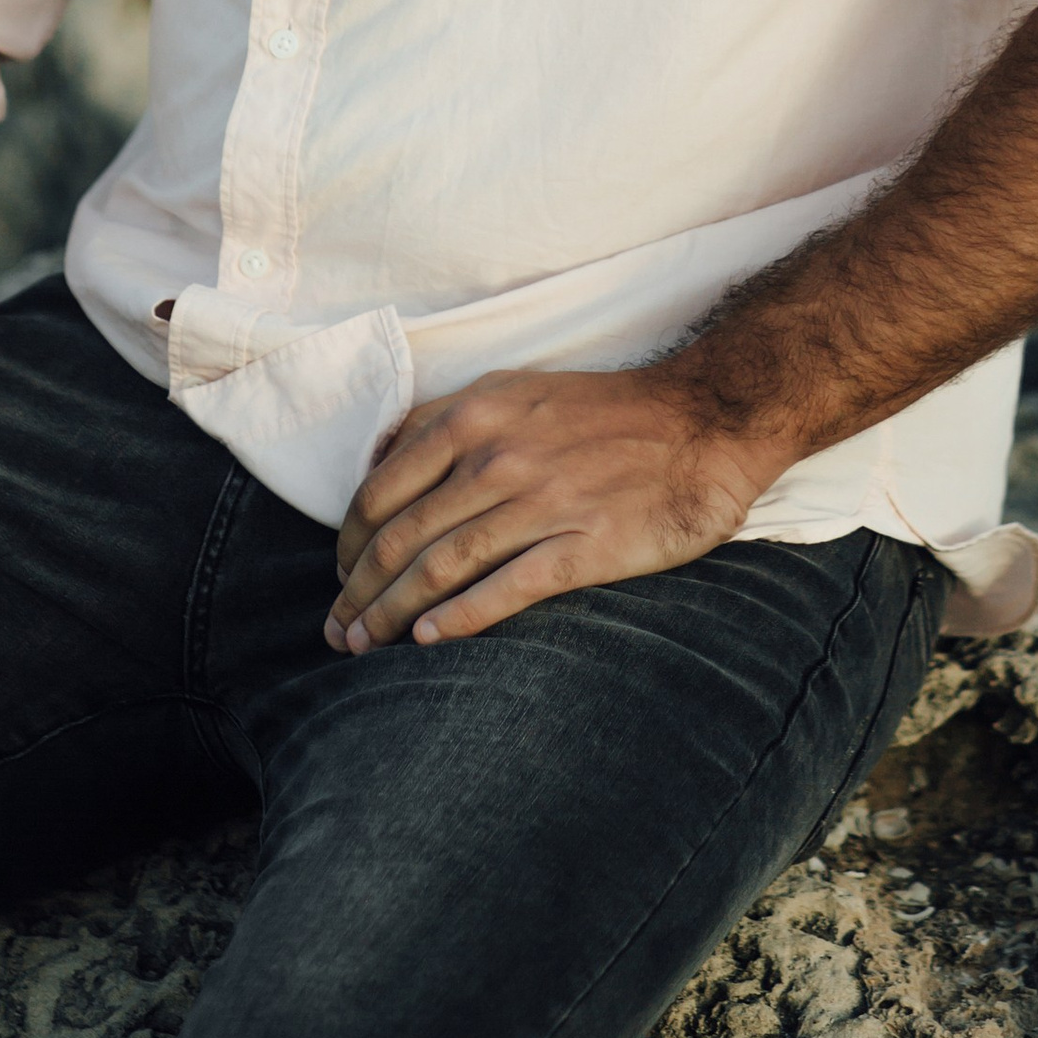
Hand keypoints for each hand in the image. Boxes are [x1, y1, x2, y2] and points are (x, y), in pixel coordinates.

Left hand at [325, 364, 775, 653]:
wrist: (701, 422)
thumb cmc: (601, 412)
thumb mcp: (512, 390)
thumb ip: (446, 422)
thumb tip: (380, 464)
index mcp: (472, 416)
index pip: (379, 491)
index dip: (348, 545)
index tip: (340, 578)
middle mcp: (496, 457)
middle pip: (400, 538)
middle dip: (357, 593)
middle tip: (336, 632)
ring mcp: (539, 503)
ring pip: (439, 568)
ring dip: (390, 615)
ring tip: (364, 647)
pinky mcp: (582, 546)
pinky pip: (504, 589)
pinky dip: (457, 619)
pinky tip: (428, 641)